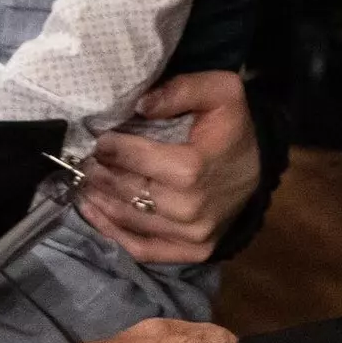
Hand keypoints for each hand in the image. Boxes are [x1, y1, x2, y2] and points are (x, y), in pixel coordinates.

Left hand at [79, 71, 258, 263]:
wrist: (259, 167)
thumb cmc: (234, 127)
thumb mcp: (221, 91)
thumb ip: (182, 90)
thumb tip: (141, 105)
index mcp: (193, 168)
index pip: (136, 160)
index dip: (111, 150)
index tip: (97, 141)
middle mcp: (190, 208)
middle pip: (129, 191)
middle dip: (100, 175)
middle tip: (82, 162)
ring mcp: (192, 235)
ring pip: (130, 220)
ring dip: (100, 202)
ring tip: (82, 184)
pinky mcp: (192, 252)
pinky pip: (143, 249)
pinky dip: (113, 234)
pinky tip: (93, 213)